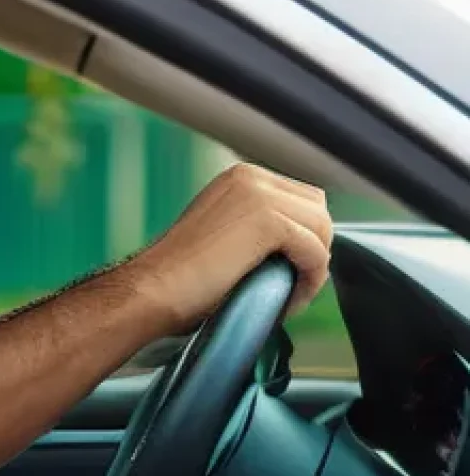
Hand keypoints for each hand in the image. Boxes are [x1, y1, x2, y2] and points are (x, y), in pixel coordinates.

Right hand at [128, 163, 332, 334]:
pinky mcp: (267, 220)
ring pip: (321, 228)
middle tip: (292, 285)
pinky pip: (316, 251)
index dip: (304, 239)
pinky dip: (310, 278)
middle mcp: (250, 177)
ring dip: (314, 266)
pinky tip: (288, 298)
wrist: (153, 290)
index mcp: (239, 178)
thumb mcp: (225, 239)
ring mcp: (259, 194)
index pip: (301, 200)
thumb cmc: (180, 279)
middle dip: (314, 248)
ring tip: (288, 295)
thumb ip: (256, 231)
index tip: (288, 273)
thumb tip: (299, 250)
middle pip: (317, 209)